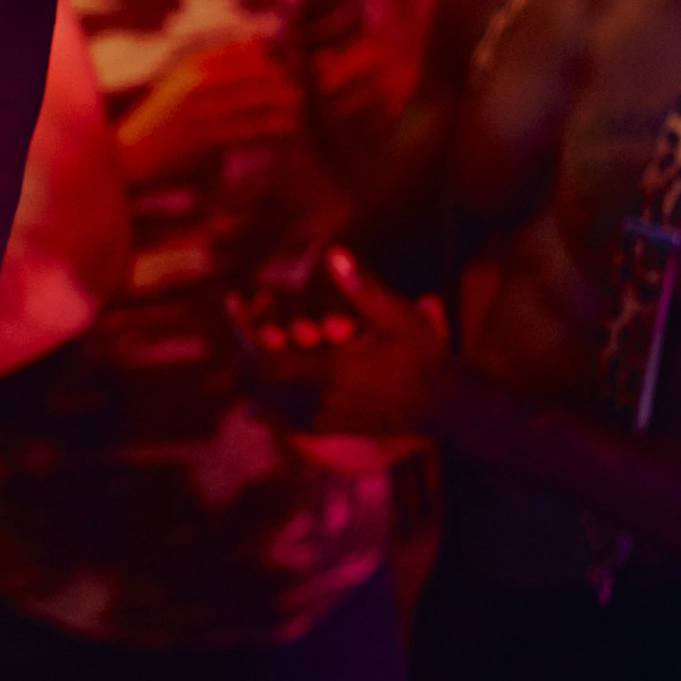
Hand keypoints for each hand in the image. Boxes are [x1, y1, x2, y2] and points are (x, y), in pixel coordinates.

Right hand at [115, 37, 300, 183]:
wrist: (132, 151)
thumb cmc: (163, 114)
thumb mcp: (182, 78)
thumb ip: (218, 58)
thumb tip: (258, 41)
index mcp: (193, 64)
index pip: (247, 54)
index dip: (270, 65)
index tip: (281, 76)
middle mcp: (199, 82)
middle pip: (257, 76)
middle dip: (282, 85)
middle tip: (296, 95)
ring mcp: (204, 109)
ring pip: (258, 102)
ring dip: (284, 107)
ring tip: (296, 112)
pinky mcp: (210, 136)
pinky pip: (253, 129)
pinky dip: (274, 128)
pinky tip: (286, 129)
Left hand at [254, 245, 447, 435]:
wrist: (443, 406)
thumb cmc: (422, 357)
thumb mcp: (398, 317)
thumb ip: (361, 287)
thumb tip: (333, 252)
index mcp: (329, 369)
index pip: (262, 359)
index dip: (244, 334)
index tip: (237, 308)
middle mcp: (318, 399)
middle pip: (254, 382)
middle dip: (245, 354)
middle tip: (243, 329)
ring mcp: (320, 418)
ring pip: (263, 402)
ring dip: (252, 377)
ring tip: (251, 349)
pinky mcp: (326, 429)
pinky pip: (280, 418)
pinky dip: (267, 399)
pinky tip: (269, 379)